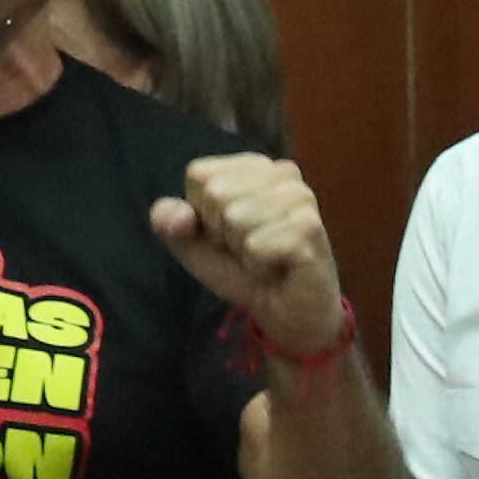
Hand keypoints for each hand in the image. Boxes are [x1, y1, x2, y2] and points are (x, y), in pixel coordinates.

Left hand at [152, 152, 347, 357]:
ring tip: (265, 257)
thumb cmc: (243, 269)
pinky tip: (277, 268)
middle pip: (216, 194)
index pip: (200, 175)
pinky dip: (258, 266)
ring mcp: (300, 198)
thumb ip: (168, 221)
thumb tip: (180, 215)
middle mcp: (282, 173)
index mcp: (254, 166)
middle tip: (249, 248)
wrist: (287, 313)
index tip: (227, 232)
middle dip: (222, 233)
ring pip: (236, 218)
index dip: (202, 212)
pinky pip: (256, 246)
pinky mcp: (309, 227)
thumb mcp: (192, 244)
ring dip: (242, 252)